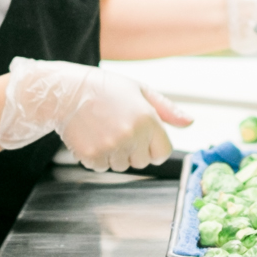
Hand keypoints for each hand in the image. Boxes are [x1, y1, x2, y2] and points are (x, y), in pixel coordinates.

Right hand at [0, 59, 190, 169]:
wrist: (66, 92)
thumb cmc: (107, 89)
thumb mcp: (141, 91)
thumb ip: (167, 109)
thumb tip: (190, 122)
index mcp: (148, 119)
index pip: (163, 153)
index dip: (154, 148)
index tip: (143, 139)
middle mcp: (132, 135)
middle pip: (143, 162)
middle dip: (134, 150)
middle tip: (118, 129)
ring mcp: (111, 146)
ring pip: (122, 166)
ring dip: (115, 154)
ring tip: (103, 131)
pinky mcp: (92, 155)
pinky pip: (102, 167)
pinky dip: (97, 157)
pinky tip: (92, 137)